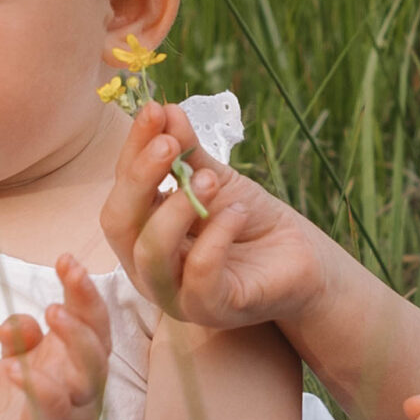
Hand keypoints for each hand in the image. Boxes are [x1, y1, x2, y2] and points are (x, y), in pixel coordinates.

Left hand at [0, 255, 110, 419]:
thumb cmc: (33, 408)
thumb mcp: (22, 363)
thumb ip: (21, 339)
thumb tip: (19, 323)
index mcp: (80, 355)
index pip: (89, 316)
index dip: (80, 288)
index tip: (66, 259)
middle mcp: (85, 376)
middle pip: (98, 335)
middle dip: (87, 302)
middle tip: (71, 272)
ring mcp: (75, 402)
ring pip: (90, 368)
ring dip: (75, 338)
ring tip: (51, 312)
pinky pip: (52, 405)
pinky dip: (35, 386)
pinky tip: (10, 369)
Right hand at [100, 100, 328, 326]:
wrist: (300, 258)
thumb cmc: (250, 222)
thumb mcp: (216, 180)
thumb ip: (187, 153)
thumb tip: (163, 110)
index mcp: (142, 237)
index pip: (120, 194)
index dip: (132, 152)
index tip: (153, 111)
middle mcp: (149, 270)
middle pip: (119, 225)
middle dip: (140, 178)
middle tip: (169, 143)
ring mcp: (178, 296)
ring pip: (151, 253)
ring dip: (178, 208)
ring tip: (212, 181)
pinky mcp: (212, 310)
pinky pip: (199, 275)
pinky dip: (216, 237)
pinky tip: (238, 213)